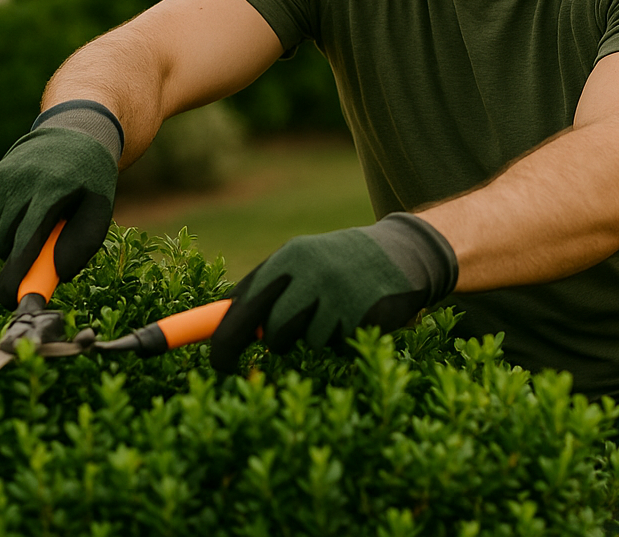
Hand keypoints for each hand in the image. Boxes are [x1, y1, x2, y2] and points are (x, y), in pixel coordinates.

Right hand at [0, 107, 120, 309]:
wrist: (76, 131)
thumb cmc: (92, 178)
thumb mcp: (100, 210)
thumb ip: (82, 244)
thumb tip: (57, 274)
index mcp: (52, 189)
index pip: (25, 241)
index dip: (16, 274)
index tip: (8, 299)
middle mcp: (21, 181)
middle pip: (6, 242)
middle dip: (21, 258)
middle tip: (46, 250)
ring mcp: (2, 177)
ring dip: (14, 243)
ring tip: (42, 224)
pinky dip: (6, 226)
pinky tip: (29, 210)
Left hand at [209, 213, 457, 372]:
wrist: (402, 253)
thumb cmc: (338, 265)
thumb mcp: (301, 263)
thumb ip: (268, 290)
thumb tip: (221, 329)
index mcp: (289, 258)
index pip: (243, 305)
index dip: (224, 341)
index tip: (216, 365)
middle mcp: (312, 272)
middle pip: (274, 330)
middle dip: (270, 345)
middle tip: (259, 355)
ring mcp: (341, 293)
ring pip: (308, 342)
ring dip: (315, 339)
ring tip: (332, 314)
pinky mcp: (367, 314)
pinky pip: (339, 346)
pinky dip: (343, 340)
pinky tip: (356, 316)